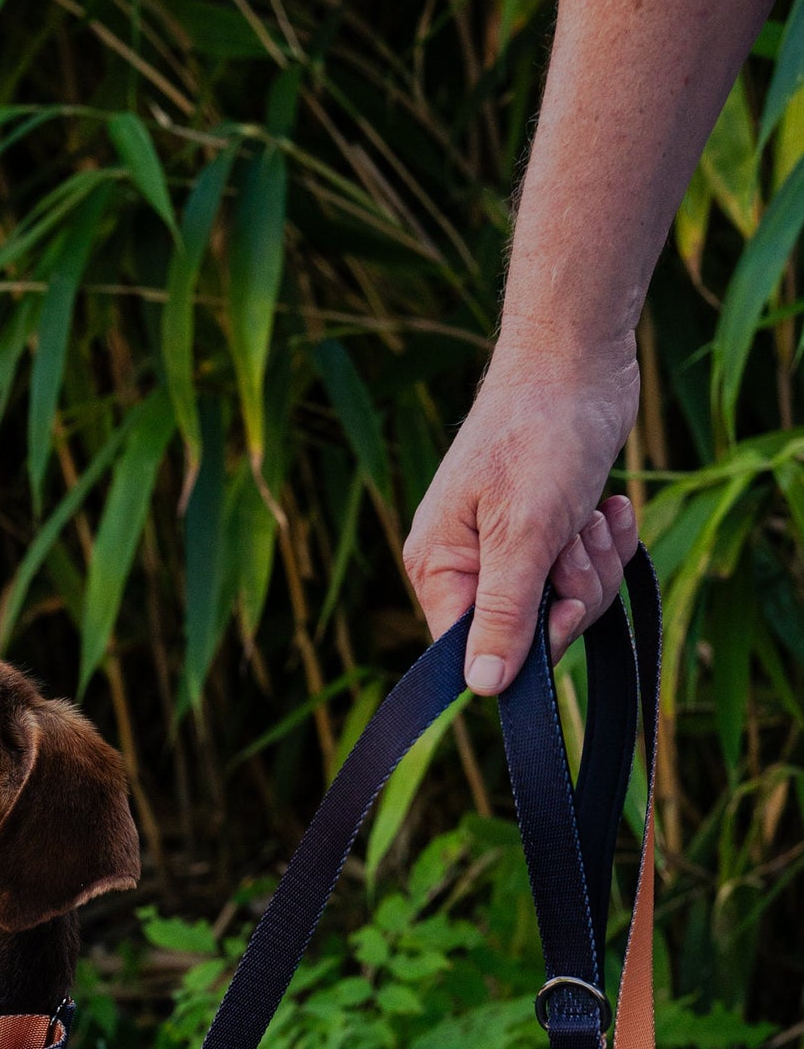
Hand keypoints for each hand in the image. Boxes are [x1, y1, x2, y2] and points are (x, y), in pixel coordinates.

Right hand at [402, 337, 640, 691]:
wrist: (577, 360)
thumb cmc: (538, 435)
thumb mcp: (523, 533)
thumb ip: (504, 613)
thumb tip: (482, 688)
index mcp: (440, 567)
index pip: (473, 650)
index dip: (526, 644)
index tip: (561, 606)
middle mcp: (469, 565)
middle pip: (529, 633)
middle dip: (572, 593)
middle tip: (575, 541)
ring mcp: (512, 549)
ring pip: (568, 604)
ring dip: (594, 563)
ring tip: (589, 513)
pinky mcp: (552, 532)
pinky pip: (589, 572)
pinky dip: (608, 542)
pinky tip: (606, 506)